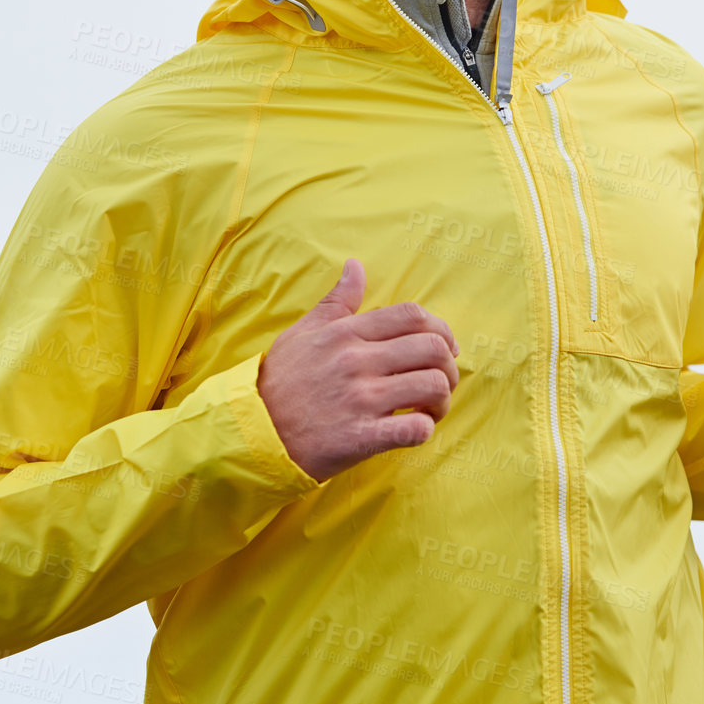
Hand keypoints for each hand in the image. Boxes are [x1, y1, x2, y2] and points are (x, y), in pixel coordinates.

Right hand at [257, 259, 459, 482]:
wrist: (253, 432)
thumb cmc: (281, 381)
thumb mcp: (303, 332)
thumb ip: (336, 301)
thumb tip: (356, 266)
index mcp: (346, 333)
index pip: (412, 315)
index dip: (441, 329)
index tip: (445, 347)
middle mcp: (357, 361)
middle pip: (432, 348)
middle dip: (450, 366)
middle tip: (442, 381)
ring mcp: (361, 400)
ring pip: (433, 387)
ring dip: (443, 399)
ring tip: (431, 409)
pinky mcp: (361, 437)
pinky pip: (415, 429)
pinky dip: (426, 429)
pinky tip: (416, 429)